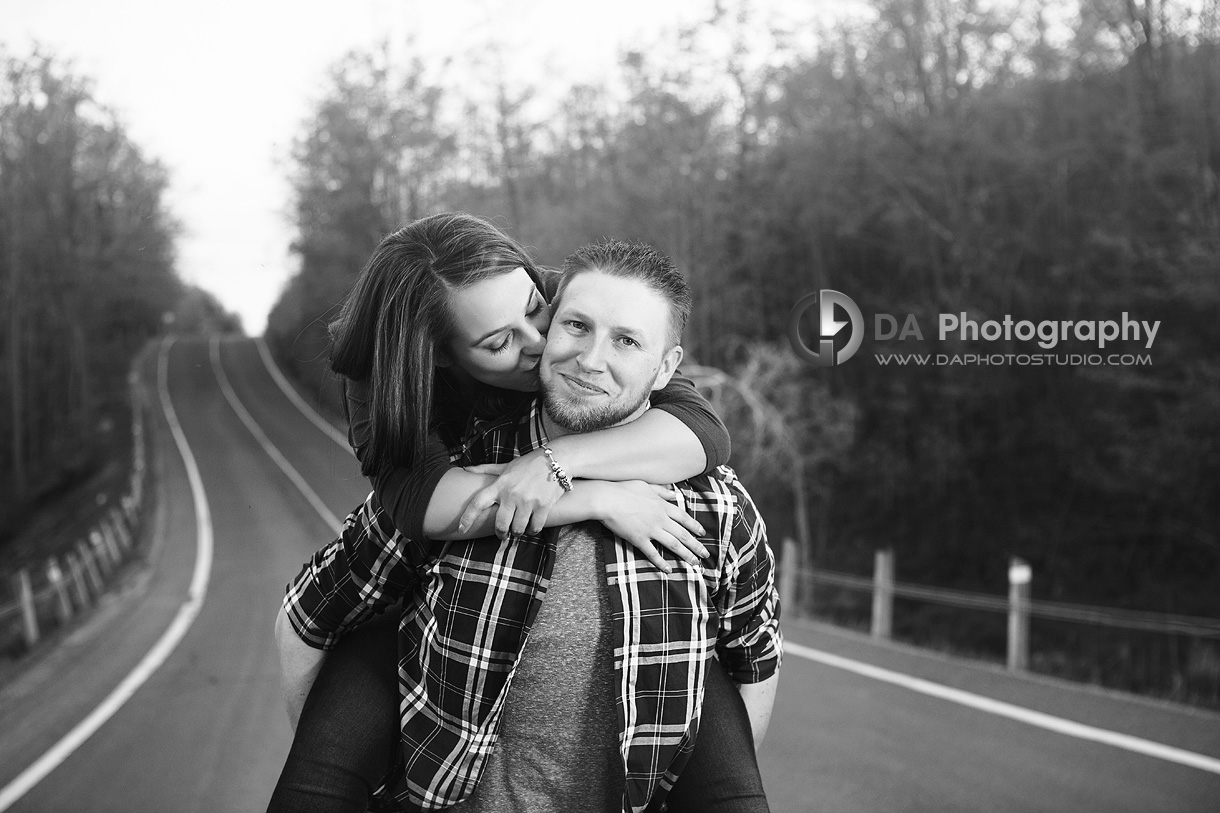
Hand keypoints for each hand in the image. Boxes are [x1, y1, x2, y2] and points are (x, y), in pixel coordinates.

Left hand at [458, 450, 564, 537]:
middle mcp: (511, 494)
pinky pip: (534, 528)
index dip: (467, 518)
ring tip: (521, 526)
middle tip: (503, 534)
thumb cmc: (529, 464)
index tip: (460, 529)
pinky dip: (532, 530)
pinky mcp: (543, 506)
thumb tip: (466, 468)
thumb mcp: (506, 466)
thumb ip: (486, 469)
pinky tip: (532, 526)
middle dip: (501, 533)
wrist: (557, 460)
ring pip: (518, 529)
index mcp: (500, 485)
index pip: (478, 503)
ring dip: (518, 531)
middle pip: (500, 525)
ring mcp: (527, 501)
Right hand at [593, 481, 708, 572]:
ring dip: (686, 555)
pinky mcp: (639, 539)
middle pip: (683, 534)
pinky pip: (653, 553)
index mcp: (662, 505)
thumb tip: (674, 494)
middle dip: (696, 545)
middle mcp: (660, 518)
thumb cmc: (624, 489)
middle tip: (705, 555)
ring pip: (673, 544)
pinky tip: (669, 570)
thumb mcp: (646, 486)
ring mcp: (651, 530)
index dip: (695, 526)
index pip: (684, 517)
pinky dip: (661, 563)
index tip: (703, 534)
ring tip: (695, 563)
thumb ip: (661, 492)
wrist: (607, 499)